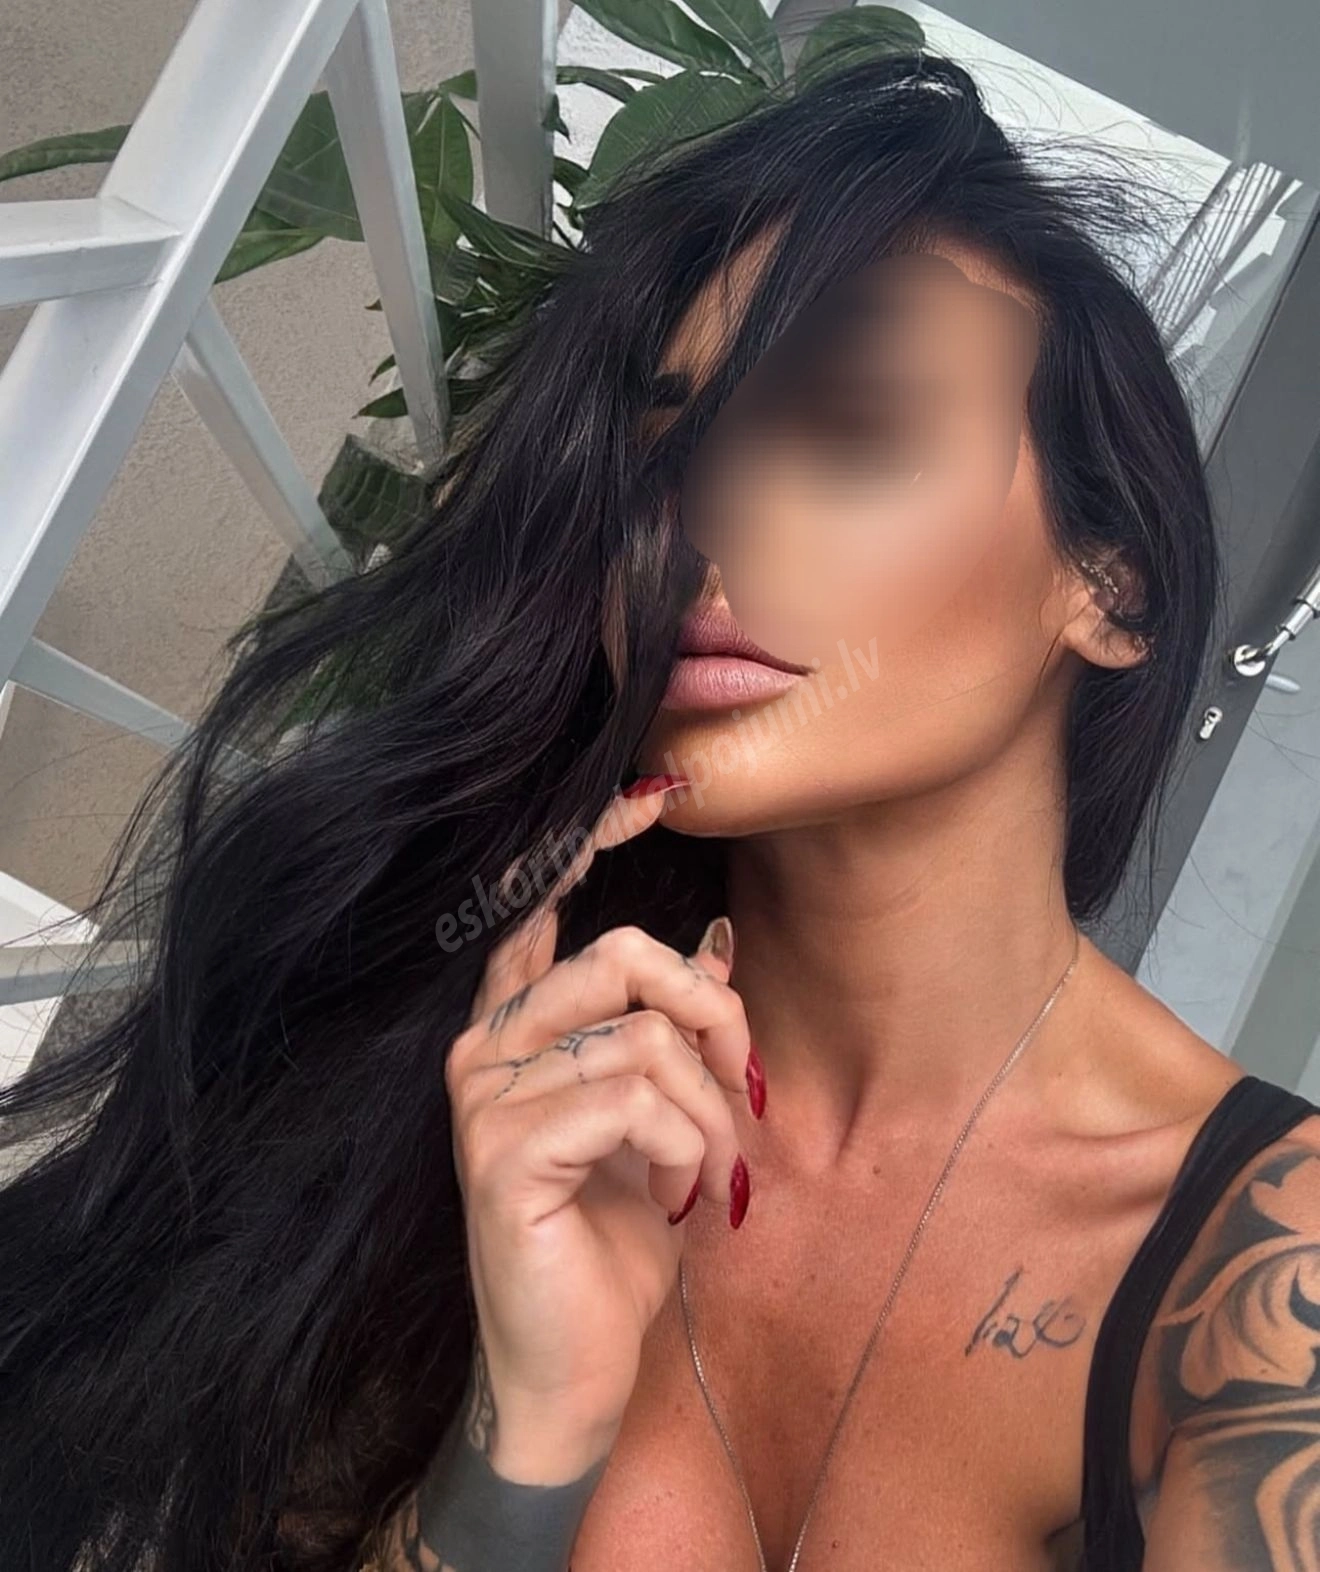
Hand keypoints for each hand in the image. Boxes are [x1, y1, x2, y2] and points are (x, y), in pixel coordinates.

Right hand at [444, 780, 754, 1478]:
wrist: (575, 1368)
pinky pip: (630, 1099)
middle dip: (711, 1018)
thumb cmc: (614, 1243)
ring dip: (708, 1113)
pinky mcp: (500, 1152)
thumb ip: (667, 1034)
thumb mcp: (657, 1122)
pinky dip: (683, 1147)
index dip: (583, 846)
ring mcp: (483, 1099)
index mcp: (516, 1032)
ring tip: (711, 1176)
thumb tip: (715, 940)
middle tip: (744, 1091)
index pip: (535, 914)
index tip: (645, 800)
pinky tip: (677, 1195)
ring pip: (643, 1040)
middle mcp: (485, 1049)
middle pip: (621, 958)